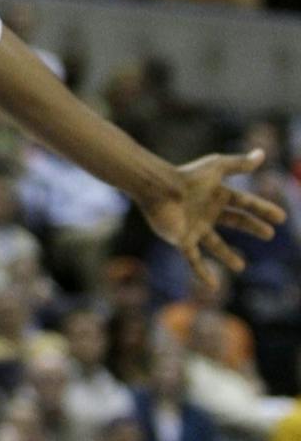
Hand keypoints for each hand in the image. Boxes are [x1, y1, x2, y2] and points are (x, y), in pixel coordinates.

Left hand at [144, 146, 283, 287]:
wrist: (160, 190)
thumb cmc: (188, 177)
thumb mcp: (217, 167)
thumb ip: (239, 164)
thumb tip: (262, 154)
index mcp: (217, 194)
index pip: (245, 203)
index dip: (262, 210)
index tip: (280, 218)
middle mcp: (207, 211)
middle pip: (234, 221)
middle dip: (251, 227)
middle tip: (269, 235)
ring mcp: (195, 226)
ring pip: (214, 244)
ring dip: (227, 256)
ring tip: (240, 268)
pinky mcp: (182, 239)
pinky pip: (194, 259)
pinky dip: (203, 272)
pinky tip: (212, 286)